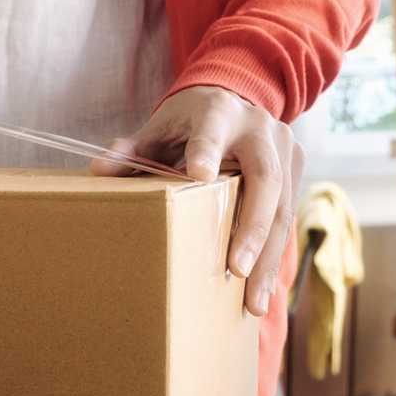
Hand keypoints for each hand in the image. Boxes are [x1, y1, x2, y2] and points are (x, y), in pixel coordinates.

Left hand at [94, 86, 304, 316]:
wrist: (237, 93)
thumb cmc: (191, 120)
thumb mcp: (160, 128)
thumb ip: (133, 150)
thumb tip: (99, 169)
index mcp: (218, 112)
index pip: (212, 131)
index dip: (207, 150)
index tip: (200, 173)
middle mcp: (258, 128)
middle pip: (264, 180)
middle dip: (252, 228)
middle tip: (237, 270)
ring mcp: (284, 148)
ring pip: (283, 207)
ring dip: (269, 258)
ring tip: (255, 302)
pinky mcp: (295, 168)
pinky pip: (287, 217)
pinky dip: (274, 255)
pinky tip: (263, 289)